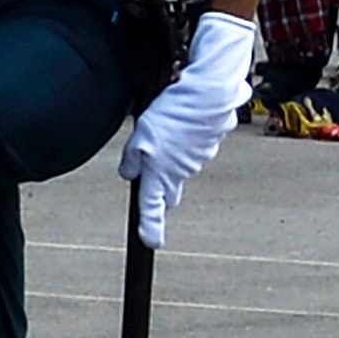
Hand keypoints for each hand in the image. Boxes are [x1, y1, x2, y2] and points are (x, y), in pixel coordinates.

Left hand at [123, 11, 259, 243]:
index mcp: (160, 172)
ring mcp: (198, 159)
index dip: (150, 226)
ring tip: (165, 133)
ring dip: (171, 157)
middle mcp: (181, 171)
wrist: (210, 95)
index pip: (152, 207)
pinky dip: (186, 141)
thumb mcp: (140, 136)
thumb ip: (132, 159)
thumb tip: (129, 175)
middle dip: (160, 192)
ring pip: (180, 167)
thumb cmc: (173, 114)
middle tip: (151, 188)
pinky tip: (182, 124)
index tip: (151, 242)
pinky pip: (193, 148)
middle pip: (168, 190)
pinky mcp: (208, 145)